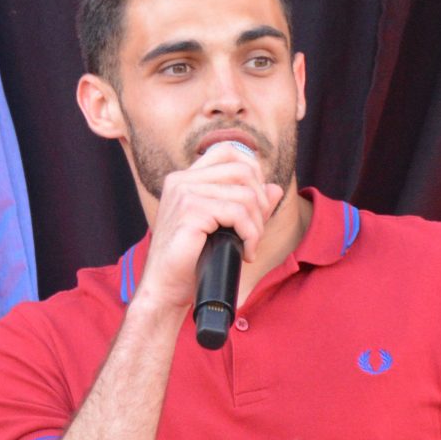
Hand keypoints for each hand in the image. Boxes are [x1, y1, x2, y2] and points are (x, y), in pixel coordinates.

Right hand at [132, 140, 282, 314]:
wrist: (165, 288)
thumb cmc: (189, 261)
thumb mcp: (221, 227)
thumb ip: (246, 204)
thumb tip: (275, 188)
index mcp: (183, 179)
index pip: (227, 151)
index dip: (252, 170)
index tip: (255, 203)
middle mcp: (181, 180)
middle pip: (242, 170)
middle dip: (259, 202)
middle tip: (255, 231)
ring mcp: (184, 193)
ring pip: (245, 194)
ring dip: (256, 225)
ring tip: (249, 246)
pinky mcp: (190, 211)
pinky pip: (238, 214)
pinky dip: (250, 235)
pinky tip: (246, 252)